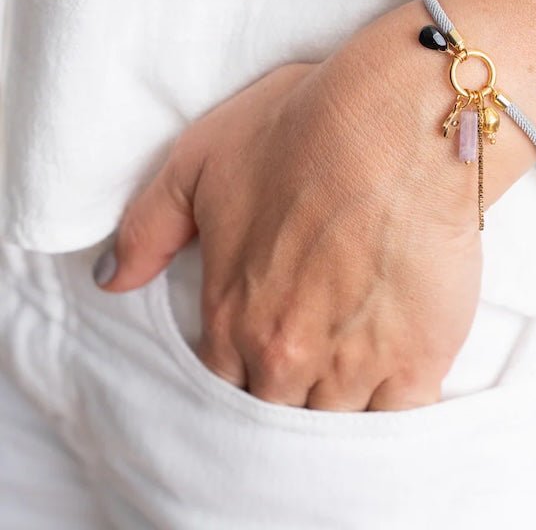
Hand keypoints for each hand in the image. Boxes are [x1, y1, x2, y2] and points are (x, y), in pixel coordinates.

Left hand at [98, 4, 485, 410]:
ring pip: (336, 421)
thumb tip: (110, 280)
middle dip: (288, 392)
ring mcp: (354, 362)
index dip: (240, 371)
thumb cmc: (302, 129)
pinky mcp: (420, 357)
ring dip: (341, 402)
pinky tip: (394, 380)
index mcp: (232, 314)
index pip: (220, 384)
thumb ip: (148, 229)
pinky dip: (393, 409)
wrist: (397, 120)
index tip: (260, 353)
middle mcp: (286, 352)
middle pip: (277, 410)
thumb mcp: (200, 161)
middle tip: (311, 360)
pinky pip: (399, 418)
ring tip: (355, 368)